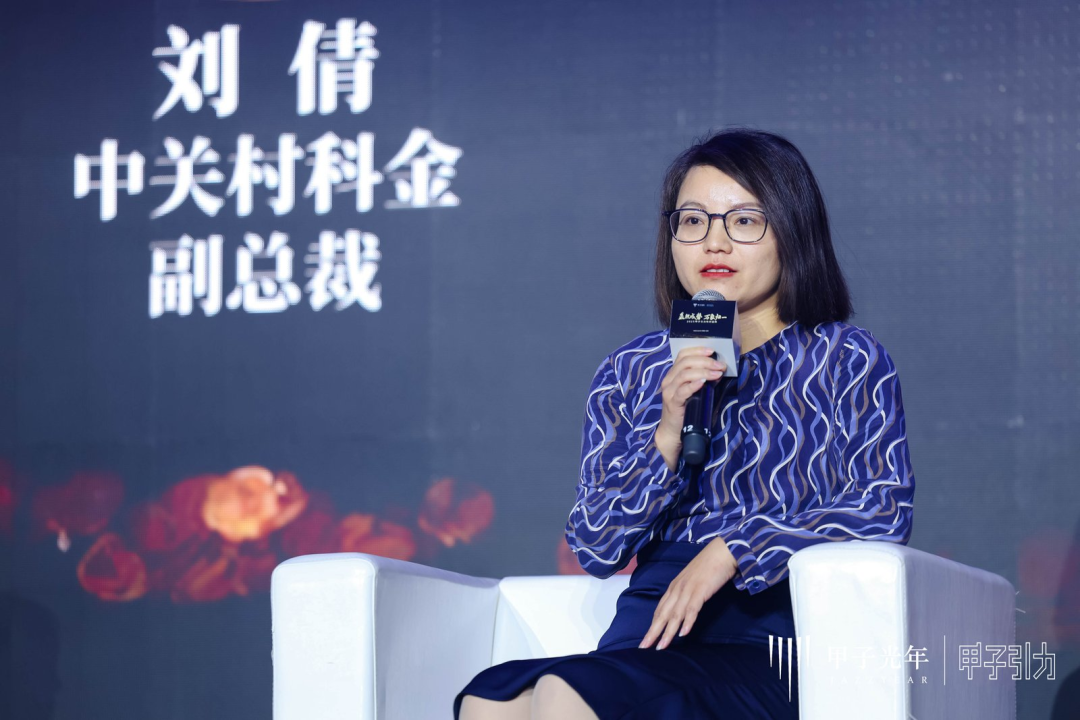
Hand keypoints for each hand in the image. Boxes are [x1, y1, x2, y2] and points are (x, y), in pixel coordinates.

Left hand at [638, 537, 737, 649]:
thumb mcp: (692, 581)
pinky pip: (692, 608)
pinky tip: (683, 633)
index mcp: (674, 587)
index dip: (653, 625)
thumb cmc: (709, 567)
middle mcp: (677, 589)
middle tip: (644, 647)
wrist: (722, 551)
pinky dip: (687, 622)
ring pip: (675, 614)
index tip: (646, 639)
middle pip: (662, 614)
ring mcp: (688, 589)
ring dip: (667, 632)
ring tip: (661, 647)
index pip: (660, 609)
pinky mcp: (701, 590)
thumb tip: (681, 611)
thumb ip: (686, 594)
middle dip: (653, 632)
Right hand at [654, 347, 726, 470]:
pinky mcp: (672, 402)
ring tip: (717, 373)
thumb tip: (718, 370)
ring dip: (703, 371)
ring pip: (684, 373)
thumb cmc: (686, 409)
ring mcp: (669, 391)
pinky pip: (682, 390)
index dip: (697, 350)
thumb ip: (703, 380)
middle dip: (705, 361)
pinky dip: (693, 384)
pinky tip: (703, 382)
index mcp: (673, 374)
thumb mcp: (695, 391)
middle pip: (685, 362)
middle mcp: (669, 380)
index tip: (713, 351)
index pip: (682, 354)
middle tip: (720, 365)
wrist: (673, 431)